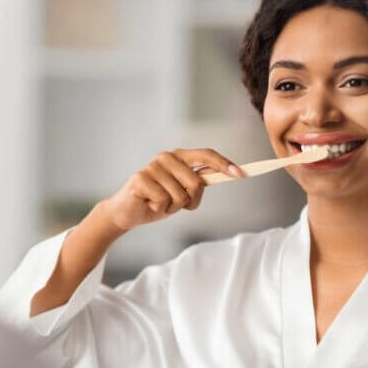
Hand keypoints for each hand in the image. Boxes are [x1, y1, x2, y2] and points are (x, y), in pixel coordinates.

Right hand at [100, 148, 241, 231]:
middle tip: (176, 204)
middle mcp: (166, 157)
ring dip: (172, 208)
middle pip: (196, 183)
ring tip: (159, 203)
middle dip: (190, 201)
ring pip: (180, 196)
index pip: (206, 155)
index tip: (240, 174)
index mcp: (179, 156)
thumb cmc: (157, 200)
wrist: (127, 212)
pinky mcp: (140, 179)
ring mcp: (152, 167)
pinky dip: (159, 209)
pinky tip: (149, 204)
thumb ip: (199, 181)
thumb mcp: (182, 191)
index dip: (223, 164)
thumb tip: (229, 173)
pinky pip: (163, 201)